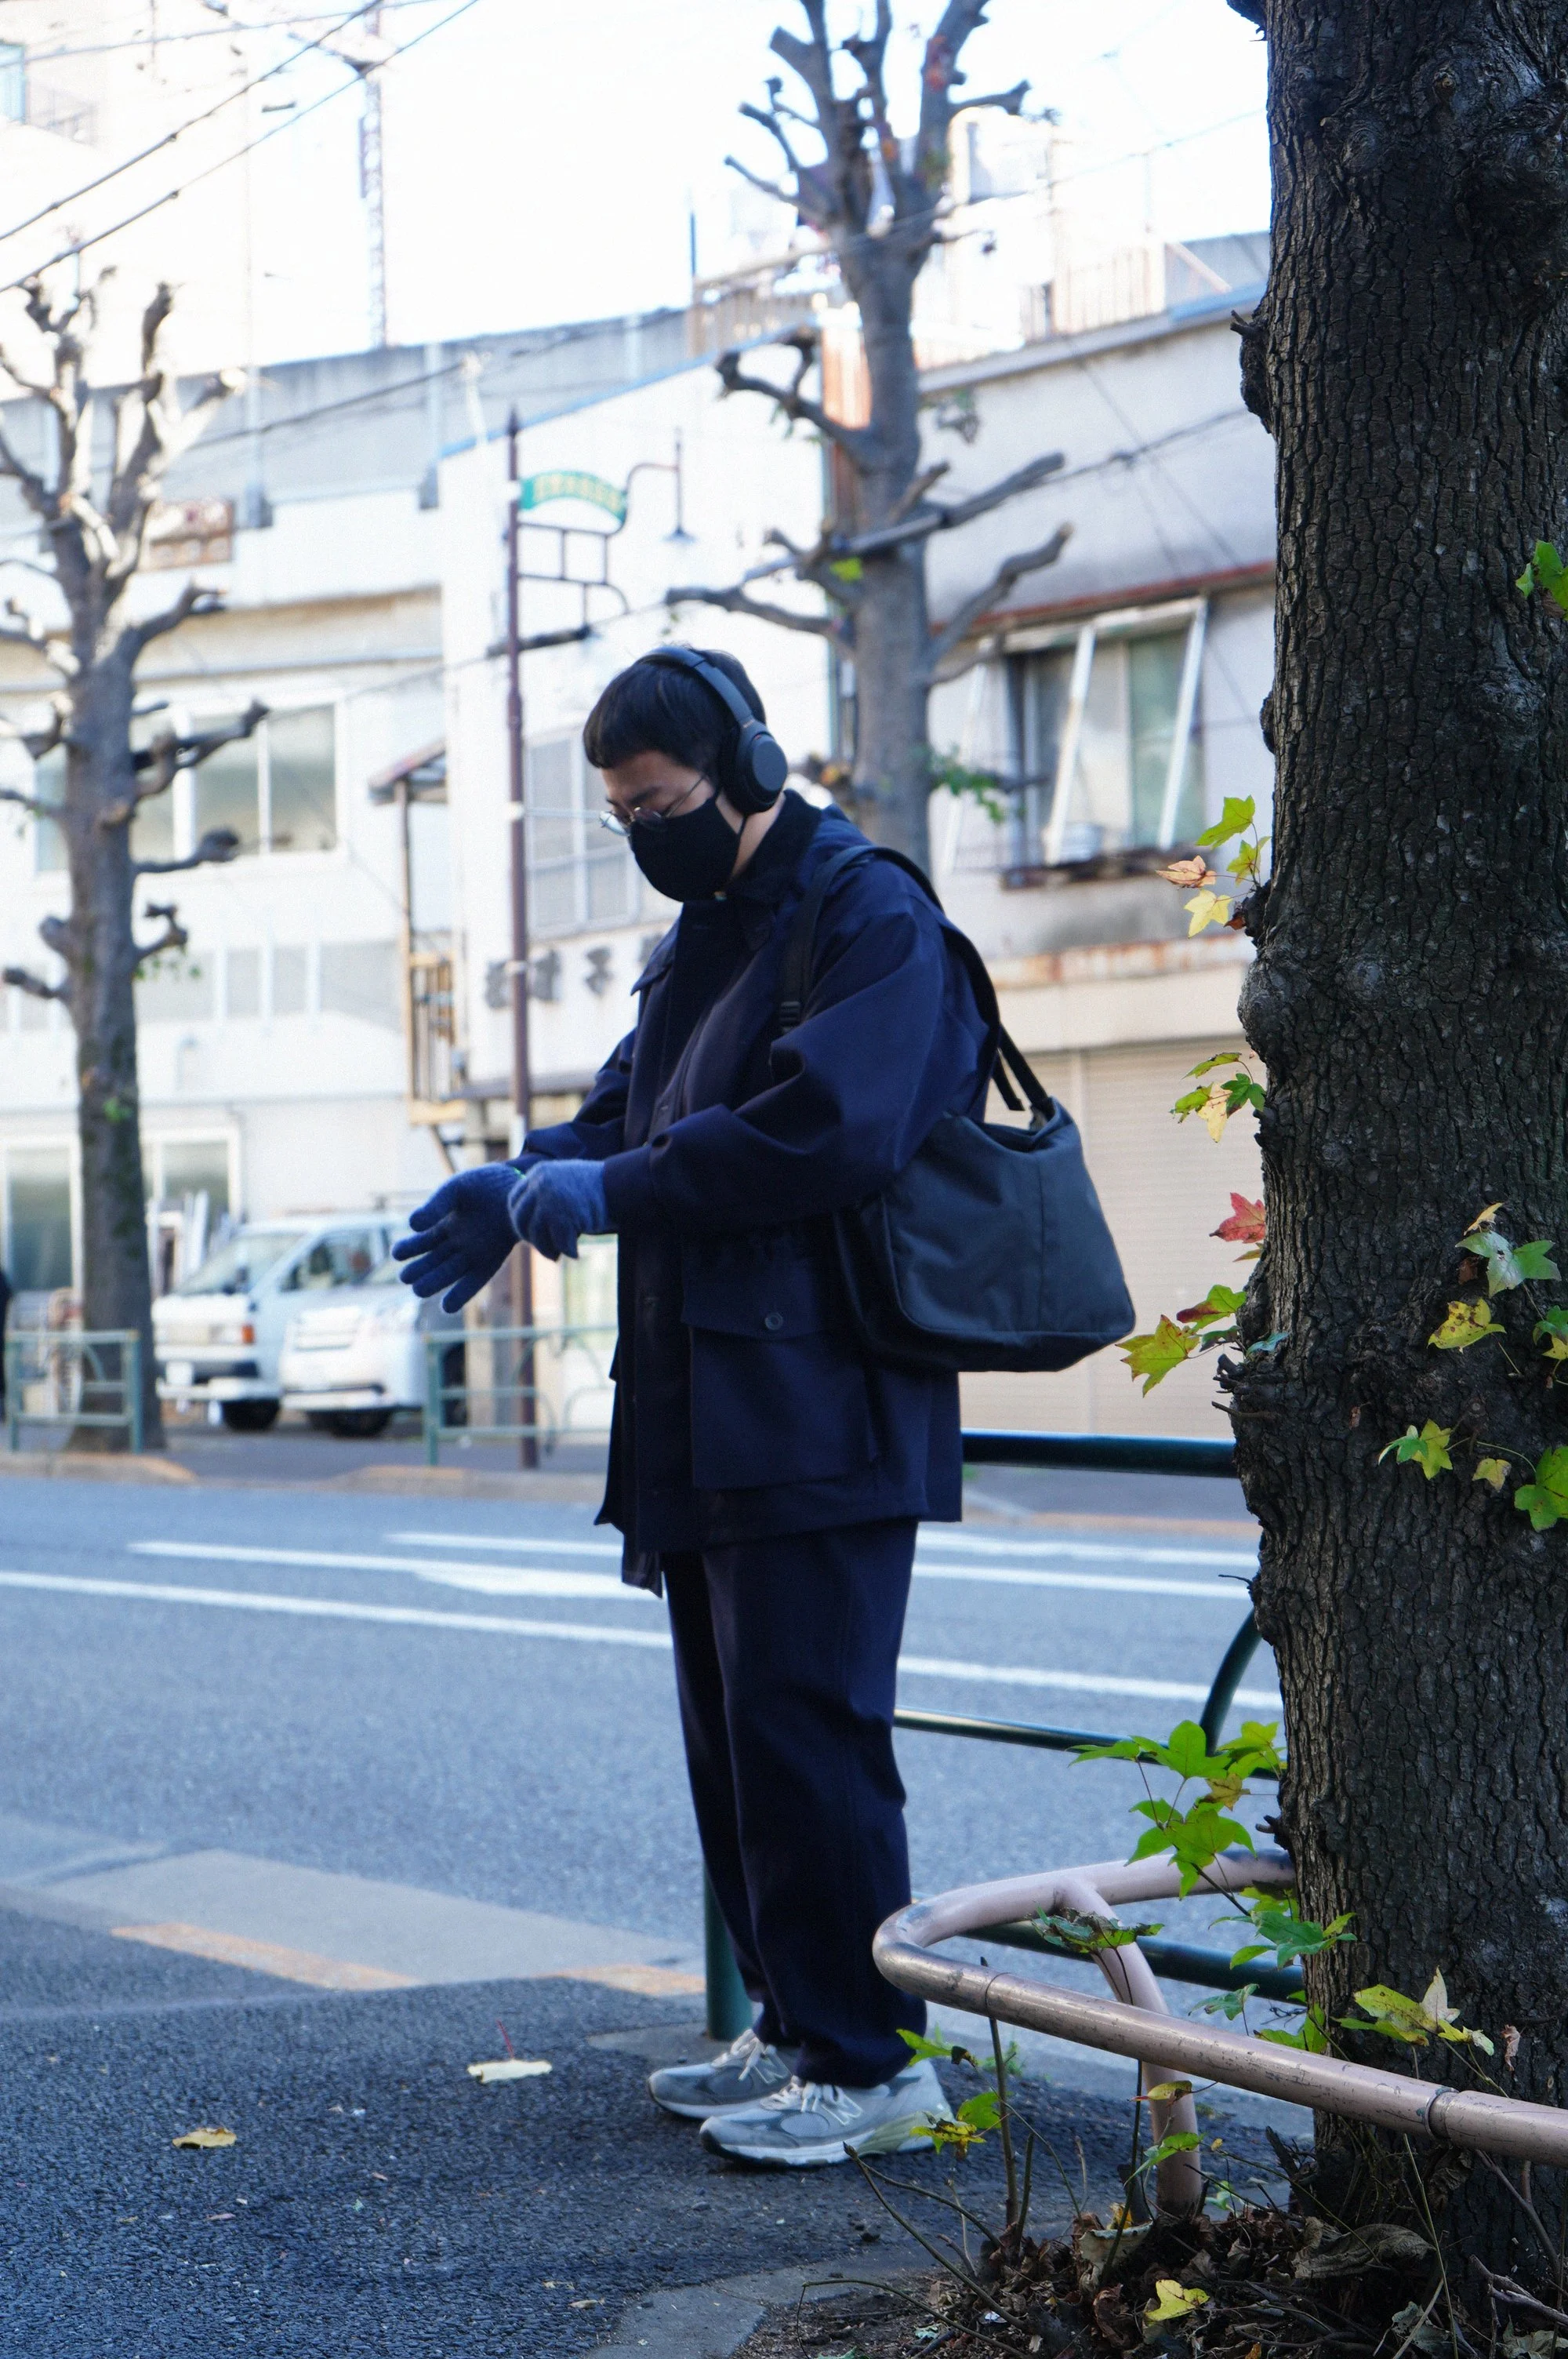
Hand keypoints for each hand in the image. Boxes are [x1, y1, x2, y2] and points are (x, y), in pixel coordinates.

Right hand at [392, 1164, 519, 1310]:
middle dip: (419, 1271)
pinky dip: (460, 1295)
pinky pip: (473, 1282)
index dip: (407, 1249)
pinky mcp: (491, 1262)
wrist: (520, 1185)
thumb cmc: (487, 1185)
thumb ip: (435, 1206)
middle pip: (432, 1262)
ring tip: (418, 1290)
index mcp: (445, 1225)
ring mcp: (473, 1254)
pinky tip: (447, 1306)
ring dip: (433, 1283)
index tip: (396, 1254)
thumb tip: (412, 1225)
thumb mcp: (455, 1191)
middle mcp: (457, 1243)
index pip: (421, 1242)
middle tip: (405, 1277)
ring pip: (448, 1273)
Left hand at [508, 1160, 610, 1260]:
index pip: (514, 1200)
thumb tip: (528, 1230)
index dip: (519, 1220)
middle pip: (521, 1219)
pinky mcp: (563, 1215)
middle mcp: (540, 1183)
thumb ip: (545, 1198)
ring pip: (536, 1234)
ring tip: (557, 1255)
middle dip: (531, 1238)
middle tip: (545, 1249)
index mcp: (539, 1173)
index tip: (529, 1233)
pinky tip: (575, 1254)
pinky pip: (558, 1242)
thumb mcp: (564, 1185)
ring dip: (546, 1249)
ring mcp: (550, 1198)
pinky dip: (567, 1252)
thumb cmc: (595, 1189)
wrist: (620, 1184)